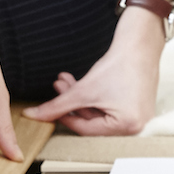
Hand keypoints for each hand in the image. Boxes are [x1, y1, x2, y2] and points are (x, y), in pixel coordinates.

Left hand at [25, 2, 165, 135]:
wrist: (140, 44)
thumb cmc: (119, 66)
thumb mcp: (83, 90)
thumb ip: (57, 106)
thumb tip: (33, 115)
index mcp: (127, 127)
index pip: (86, 130)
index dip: (65, 117)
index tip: (51, 108)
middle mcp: (136, 127)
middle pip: (93, 121)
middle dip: (72, 103)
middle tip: (59, 87)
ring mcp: (138, 117)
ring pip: (100, 112)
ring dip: (81, 98)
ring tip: (66, 81)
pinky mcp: (137, 106)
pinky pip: (110, 107)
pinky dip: (95, 96)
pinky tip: (81, 83)